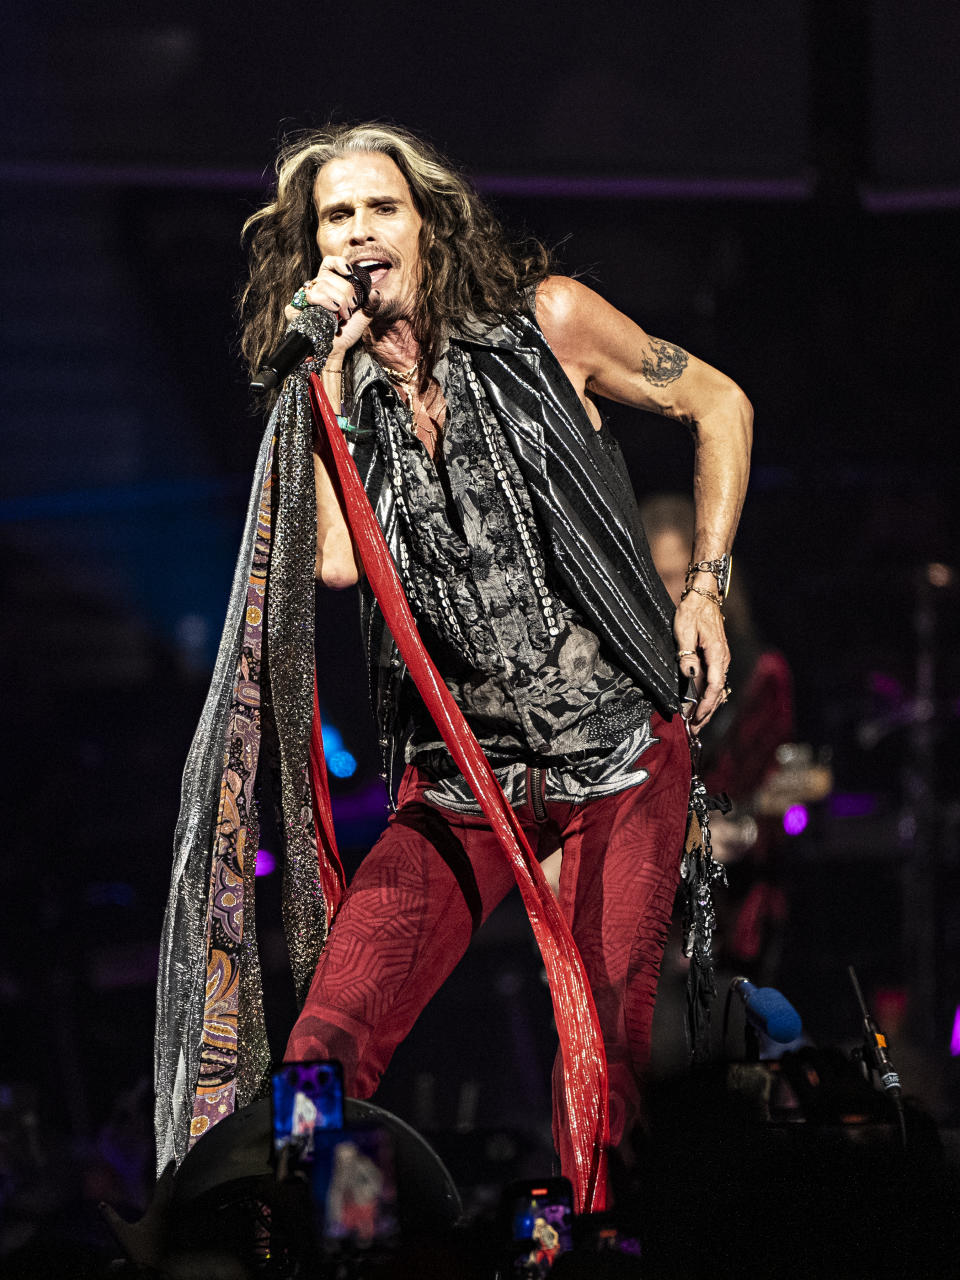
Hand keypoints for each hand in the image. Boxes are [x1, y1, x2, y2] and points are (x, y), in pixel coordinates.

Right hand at [284, 255, 380, 361]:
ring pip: (321, 285)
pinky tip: (330, 314)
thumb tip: (376, 293)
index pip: (329, 264)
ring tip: (343, 315)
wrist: (335, 350)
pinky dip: (324, 303)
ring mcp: (305, 298)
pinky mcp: (295, 308)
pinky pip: (310, 297)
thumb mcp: (363, 317)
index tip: (349, 271)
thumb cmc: (346, 333)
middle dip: (345, 291)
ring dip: (337, 300)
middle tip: (351, 308)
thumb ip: (371, 304)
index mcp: (330, 284)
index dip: (338, 263)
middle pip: (328, 276)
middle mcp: (316, 288)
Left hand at [673, 590, 729, 731]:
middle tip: (694, 730)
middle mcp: (722, 659)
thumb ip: (686, 652)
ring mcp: (721, 659)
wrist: (704, 597)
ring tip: (696, 724)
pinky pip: (714, 682)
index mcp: (717, 653)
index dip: (706, 704)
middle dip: (707, 713)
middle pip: (718, 692)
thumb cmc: (693, 611)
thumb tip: (690, 673)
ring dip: (708, 708)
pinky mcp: (716, 659)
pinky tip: (700, 707)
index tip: (696, 717)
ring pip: (717, 689)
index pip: (715, 685)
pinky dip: (708, 697)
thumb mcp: (684, 629)